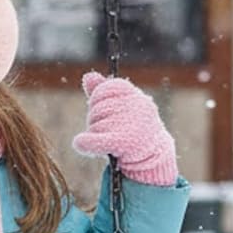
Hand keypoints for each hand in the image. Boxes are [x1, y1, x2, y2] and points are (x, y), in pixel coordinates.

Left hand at [72, 71, 177, 185]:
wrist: (153, 156)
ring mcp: (132, 124)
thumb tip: (88, 76)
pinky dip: (85, 143)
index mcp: (136, 96)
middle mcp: (137, 107)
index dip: (98, 99)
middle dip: (96, 119)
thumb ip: (103, 91)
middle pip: (98, 108)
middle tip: (106, 129)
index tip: (100, 108)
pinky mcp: (125, 143)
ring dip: (96, 134)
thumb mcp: (122, 106)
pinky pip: (95, 140)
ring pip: (96, 125)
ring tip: (110, 140)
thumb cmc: (133, 127)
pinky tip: (79, 143)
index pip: (105, 89)